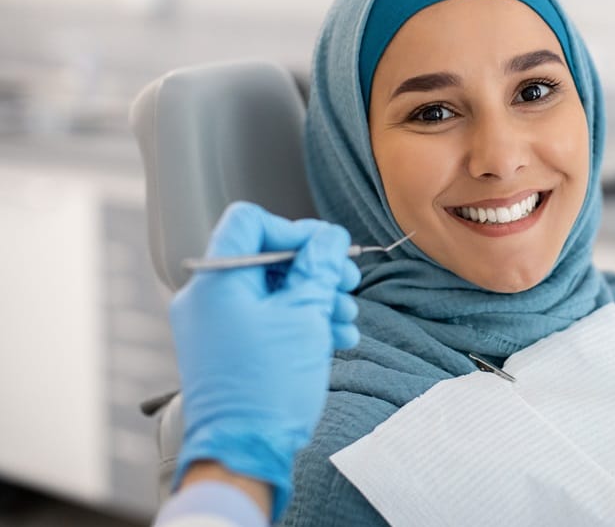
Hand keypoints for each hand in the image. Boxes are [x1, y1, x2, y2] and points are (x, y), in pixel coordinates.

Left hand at [170, 201, 360, 519]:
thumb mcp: (304, 315)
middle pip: (267, 259)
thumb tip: (328, 237)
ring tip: (346, 317)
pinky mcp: (229, 350)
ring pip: (273, 292)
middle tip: (346, 282)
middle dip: (314, 269)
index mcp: (216, 281)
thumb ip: (318, 267)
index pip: (250, 223)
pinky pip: (266, 319)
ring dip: (315, 298)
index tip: (325, 250)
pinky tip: (334, 335)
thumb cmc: (267, 384)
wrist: (243, 451)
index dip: (293, 230)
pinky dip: (299, 321)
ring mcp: (217, 326)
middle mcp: (208, 298)